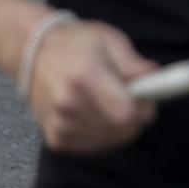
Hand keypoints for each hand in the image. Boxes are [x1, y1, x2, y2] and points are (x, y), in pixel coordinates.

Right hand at [26, 20, 157, 154]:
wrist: (33, 53)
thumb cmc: (77, 43)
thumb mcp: (110, 41)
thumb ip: (134, 63)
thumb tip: (155, 78)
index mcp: (84, 78)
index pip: (126, 113)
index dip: (144, 108)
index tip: (147, 96)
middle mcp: (68, 106)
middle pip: (121, 130)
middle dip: (136, 117)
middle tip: (131, 97)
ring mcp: (59, 125)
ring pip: (111, 141)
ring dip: (120, 126)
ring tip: (110, 102)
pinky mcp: (56, 139)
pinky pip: (95, 146)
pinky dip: (104, 134)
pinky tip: (98, 114)